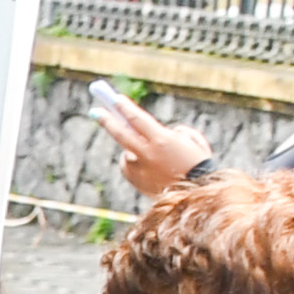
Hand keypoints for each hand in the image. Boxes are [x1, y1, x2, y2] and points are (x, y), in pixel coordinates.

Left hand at [90, 89, 209, 198]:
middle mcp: (147, 154)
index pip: (137, 119)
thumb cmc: (199, 164)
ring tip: (157, 158)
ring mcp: (139, 169)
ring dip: (135, 149)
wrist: (198, 194)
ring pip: (128, 152)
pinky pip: (130, 167)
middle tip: (95, 111)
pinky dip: (136, 163)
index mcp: (162, 140)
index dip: (125, 108)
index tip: (115, 99)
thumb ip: (174, 132)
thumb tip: (157, 132)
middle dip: (107, 121)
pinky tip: (152, 168)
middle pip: (121, 134)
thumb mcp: (192, 141)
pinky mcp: (136, 181)